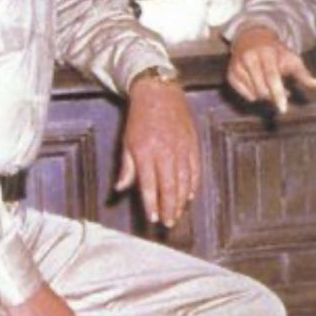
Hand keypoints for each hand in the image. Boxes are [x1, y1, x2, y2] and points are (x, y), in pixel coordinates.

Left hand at [115, 77, 200, 227]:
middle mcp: (165, 152)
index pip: (150, 186)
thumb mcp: (127, 142)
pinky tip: (189, 196)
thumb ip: (126, 167)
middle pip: (169, 188)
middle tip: (168, 223)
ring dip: (181, 201)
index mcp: (145, 152)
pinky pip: (195, 169)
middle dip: (169, 208)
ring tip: (177, 214)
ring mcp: (181, 148)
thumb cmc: (139, 118)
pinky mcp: (192, 143)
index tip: (152, 219)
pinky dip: (193, 185)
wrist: (159, 92)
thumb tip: (121, 189)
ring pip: (184, 182)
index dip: (152, 205)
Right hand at [227, 26, 315, 113]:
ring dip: (265, 95)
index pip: (271, 77)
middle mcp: (249, 58)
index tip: (283, 109)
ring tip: (271, 85)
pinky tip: (259, 84)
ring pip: (254, 94)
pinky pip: (245, 95)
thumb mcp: (291, 58)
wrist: (252, 38)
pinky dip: (255, 95)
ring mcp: (237, 66)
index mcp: (266, 53)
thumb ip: (302, 73)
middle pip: (262, 89)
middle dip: (274, 96)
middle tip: (285, 93)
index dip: (278, 94)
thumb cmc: (276, 51)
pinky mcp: (230, 74)